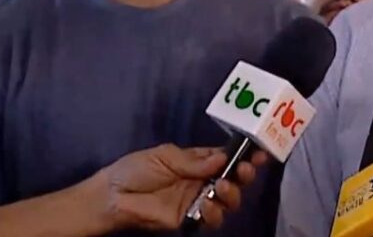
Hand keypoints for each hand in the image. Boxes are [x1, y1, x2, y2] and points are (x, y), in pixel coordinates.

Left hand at [85, 143, 268, 231]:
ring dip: (232, 193)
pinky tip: (206, 205)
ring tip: (222, 187)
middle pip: (234, 179)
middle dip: (245, 174)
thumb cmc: (135, 170)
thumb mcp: (165, 156)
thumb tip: (222, 159)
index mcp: (197, 161)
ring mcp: (198, 202)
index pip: (227, 157)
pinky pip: (212, 219)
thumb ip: (194, 160)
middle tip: (245, 170)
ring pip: (229, 201)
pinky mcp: (191, 221)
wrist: (113, 197)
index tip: (259, 152)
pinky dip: (215, 213)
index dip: (244, 155)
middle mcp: (202, 181)